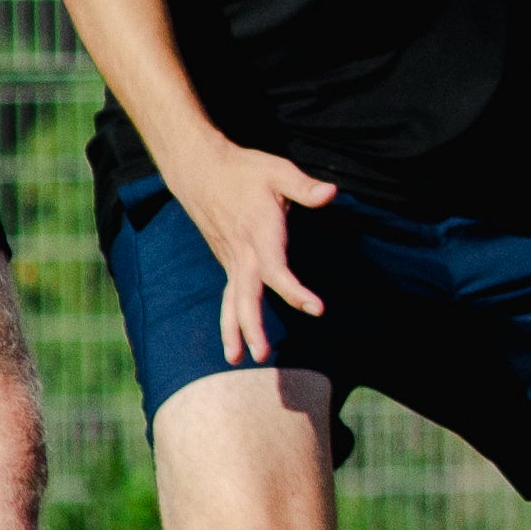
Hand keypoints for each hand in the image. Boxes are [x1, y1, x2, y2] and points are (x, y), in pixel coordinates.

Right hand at [166, 136, 335, 365]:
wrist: (200, 169)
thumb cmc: (245, 170)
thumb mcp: (278, 171)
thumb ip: (304, 186)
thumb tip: (331, 193)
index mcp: (257, 232)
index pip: (275, 270)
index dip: (294, 291)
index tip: (316, 309)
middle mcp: (241, 252)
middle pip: (245, 296)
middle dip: (252, 326)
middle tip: (262, 355)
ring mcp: (231, 259)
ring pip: (231, 301)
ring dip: (234, 330)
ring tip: (237, 360)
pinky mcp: (227, 261)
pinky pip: (228, 295)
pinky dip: (229, 319)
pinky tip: (233, 341)